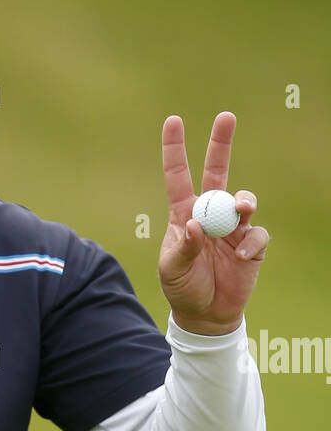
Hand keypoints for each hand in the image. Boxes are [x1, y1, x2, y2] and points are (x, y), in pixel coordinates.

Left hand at [158, 111, 269, 334]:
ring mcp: (232, 228)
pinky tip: (240, 258)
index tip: (173, 121)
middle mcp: (210, 214)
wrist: (206, 314)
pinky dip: (250, 243)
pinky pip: (257, 234)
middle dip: (221, 144)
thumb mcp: (172, 270)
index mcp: (184, 214)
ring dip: (243, 202)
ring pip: (243, 200)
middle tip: (226, 116)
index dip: (175, 150)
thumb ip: (183, 247)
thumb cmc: (183, 288)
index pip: (178, 177)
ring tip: (241, 211)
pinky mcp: (252, 245)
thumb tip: (194, 223)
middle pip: (217, 173)